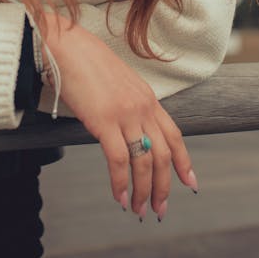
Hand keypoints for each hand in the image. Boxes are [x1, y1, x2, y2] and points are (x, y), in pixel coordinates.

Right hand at [41, 12, 197, 219]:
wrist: (67, 47)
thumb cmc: (87, 63)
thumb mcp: (119, 84)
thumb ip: (130, 105)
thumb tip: (130, 130)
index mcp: (148, 98)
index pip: (174, 135)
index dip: (184, 162)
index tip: (190, 183)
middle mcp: (142, 107)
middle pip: (162, 155)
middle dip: (163, 187)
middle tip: (160, 210)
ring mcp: (125, 114)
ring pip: (144, 162)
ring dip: (143, 191)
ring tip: (138, 210)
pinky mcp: (104, 121)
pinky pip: (119, 160)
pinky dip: (120, 183)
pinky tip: (119, 197)